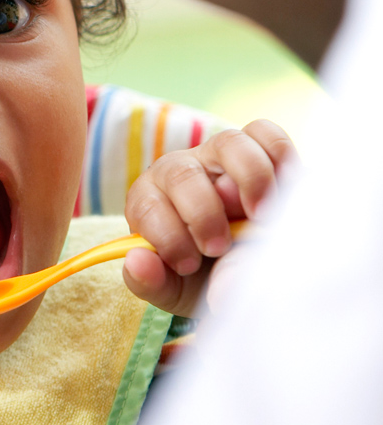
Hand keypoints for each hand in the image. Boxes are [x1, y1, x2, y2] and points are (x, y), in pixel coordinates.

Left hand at [122, 119, 295, 315]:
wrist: (247, 269)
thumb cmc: (202, 277)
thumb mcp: (176, 289)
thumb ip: (153, 281)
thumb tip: (137, 261)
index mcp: (149, 201)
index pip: (147, 205)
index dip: (168, 236)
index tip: (189, 266)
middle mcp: (179, 171)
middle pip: (182, 174)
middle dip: (202, 214)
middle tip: (220, 248)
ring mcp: (217, 155)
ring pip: (228, 143)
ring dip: (248, 180)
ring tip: (260, 216)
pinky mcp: (256, 149)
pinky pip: (266, 135)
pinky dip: (279, 158)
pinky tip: (287, 193)